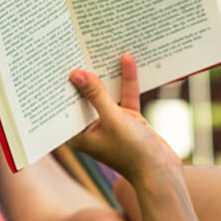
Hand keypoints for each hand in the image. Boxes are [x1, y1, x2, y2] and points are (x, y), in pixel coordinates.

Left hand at [68, 54, 179, 181]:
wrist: (162, 172)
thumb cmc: (132, 152)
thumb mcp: (113, 119)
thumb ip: (96, 95)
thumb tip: (77, 75)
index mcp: (79, 135)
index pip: (66, 105)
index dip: (63, 85)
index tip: (58, 62)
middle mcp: (92, 128)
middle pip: (86, 96)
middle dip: (86, 75)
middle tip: (77, 48)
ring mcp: (112, 123)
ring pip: (107, 94)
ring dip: (108, 75)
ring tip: (101, 49)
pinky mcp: (130, 120)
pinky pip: (125, 96)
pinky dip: (127, 81)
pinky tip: (127, 60)